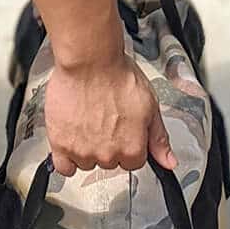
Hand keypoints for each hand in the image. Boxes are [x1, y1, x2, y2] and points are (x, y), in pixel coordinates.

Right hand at [45, 52, 177, 177]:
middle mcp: (108, 155)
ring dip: (87, 148)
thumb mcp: (150, 105)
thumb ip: (158, 138)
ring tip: (87, 121)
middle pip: (109, 162)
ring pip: (87, 162)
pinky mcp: (60, 144)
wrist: (89, 61)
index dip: (128, 143)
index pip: (133, 162)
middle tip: (105, 119)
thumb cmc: (118, 76)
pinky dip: (67, 158)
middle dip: (108, 145)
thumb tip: (168, 162)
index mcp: (132, 148)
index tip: (122, 129)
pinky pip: (63, 166)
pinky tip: (72, 141)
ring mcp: (82, 152)